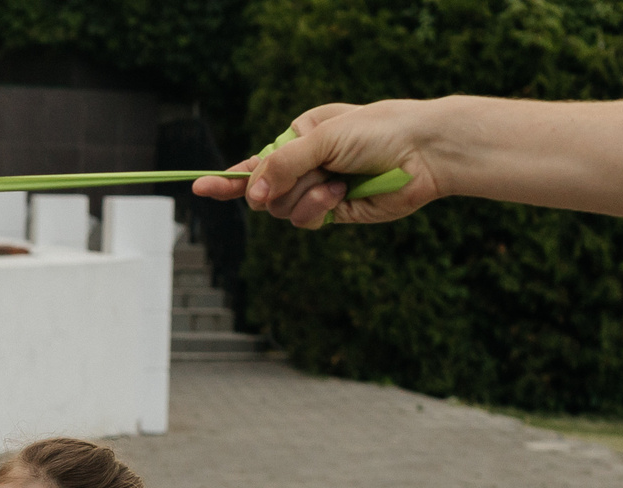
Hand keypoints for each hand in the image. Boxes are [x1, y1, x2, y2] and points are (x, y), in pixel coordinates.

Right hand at [194, 101, 444, 229]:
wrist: (423, 152)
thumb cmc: (378, 131)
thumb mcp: (321, 138)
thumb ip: (282, 166)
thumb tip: (254, 198)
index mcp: (301, 137)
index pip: (257, 162)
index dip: (229, 179)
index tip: (199, 186)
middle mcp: (307, 165)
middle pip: (265, 192)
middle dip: (278, 188)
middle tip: (301, 179)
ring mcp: (320, 190)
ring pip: (283, 210)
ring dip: (304, 197)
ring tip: (335, 182)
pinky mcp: (335, 213)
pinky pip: (305, 221)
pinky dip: (316, 210)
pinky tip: (340, 195)